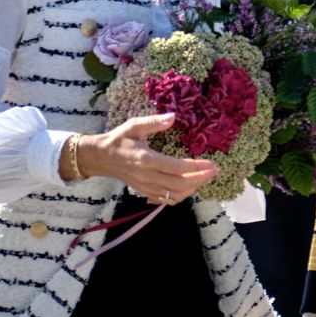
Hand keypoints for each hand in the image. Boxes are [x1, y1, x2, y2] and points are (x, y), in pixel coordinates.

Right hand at [75, 113, 217, 203]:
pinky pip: (166, 200)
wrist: (100, 158)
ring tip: (205, 178)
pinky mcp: (145, 192)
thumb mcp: (134, 125)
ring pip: (174, 195)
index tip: (211, 164)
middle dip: (200, 179)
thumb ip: (153, 122)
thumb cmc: (119, 139)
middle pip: (179, 185)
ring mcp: (146, 187)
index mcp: (146, 159)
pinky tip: (190, 186)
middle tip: (214, 171)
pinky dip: (181, 196)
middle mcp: (147, 176)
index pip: (177, 167)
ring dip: (193, 189)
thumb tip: (173, 116)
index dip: (196, 167)